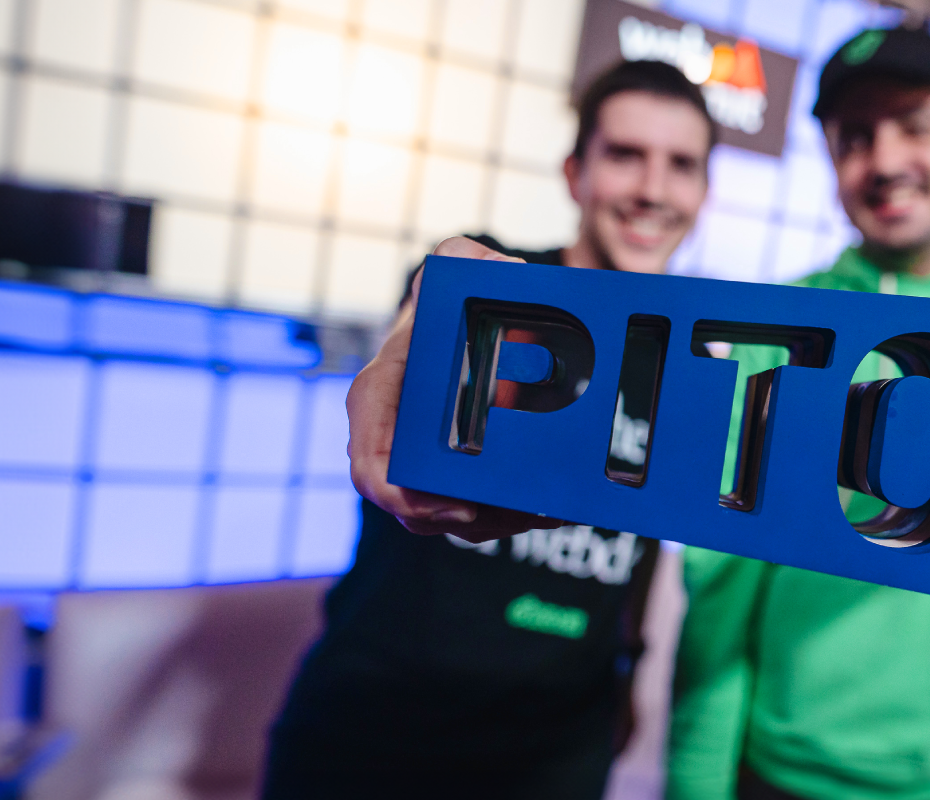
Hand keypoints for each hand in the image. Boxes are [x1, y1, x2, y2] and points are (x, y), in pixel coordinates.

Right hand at [346, 236, 564, 541]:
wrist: (473, 317)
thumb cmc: (459, 293)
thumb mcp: (461, 264)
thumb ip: (468, 259)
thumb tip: (499, 270)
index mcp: (381, 397)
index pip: (372, 468)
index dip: (407, 498)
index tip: (460, 505)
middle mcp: (394, 438)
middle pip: (416, 511)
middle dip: (471, 521)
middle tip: (523, 514)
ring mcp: (423, 462)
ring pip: (451, 520)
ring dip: (501, 524)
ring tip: (549, 512)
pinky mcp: (457, 474)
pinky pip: (479, 514)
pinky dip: (516, 517)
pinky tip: (557, 508)